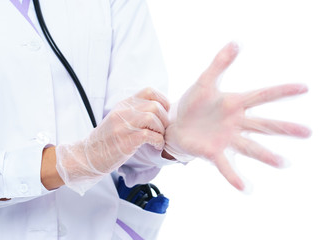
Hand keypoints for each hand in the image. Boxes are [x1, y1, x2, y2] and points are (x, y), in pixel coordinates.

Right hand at [56, 88, 169, 194]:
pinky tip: (156, 146)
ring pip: (152, 118)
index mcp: (124, 104)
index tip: (165, 113)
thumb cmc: (108, 140)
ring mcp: (123, 126)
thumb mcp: (119, 118)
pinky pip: (149, 135)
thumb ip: (135, 111)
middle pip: (154, 106)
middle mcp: (123, 112)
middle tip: (163, 130)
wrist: (88, 155)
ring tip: (158, 138)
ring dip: (161, 130)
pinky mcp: (125, 141)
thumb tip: (160, 110)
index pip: (149, 91)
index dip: (163, 101)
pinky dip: (158, 141)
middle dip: (164, 119)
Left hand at [164, 42, 310, 190]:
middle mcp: (236, 123)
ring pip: (250, 147)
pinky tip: (244, 188)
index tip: (304, 88)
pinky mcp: (213, 153)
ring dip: (266, 155)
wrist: (175, 123)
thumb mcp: (204, 82)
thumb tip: (236, 42)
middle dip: (284, 128)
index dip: (282, 92)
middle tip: (307, 132)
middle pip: (264, 126)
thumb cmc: (192, 104)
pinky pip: (225, 165)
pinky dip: (234, 176)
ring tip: (282, 163)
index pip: (262, 96)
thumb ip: (219, 64)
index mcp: (235, 104)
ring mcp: (226, 139)